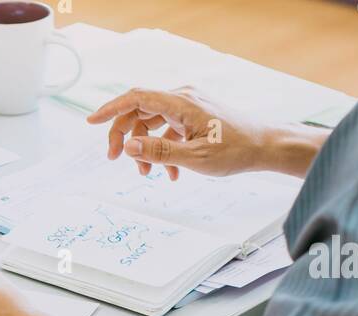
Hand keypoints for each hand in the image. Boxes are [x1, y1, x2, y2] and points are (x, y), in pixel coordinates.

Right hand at [86, 87, 321, 178]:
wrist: (266, 146)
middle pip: (139, 111)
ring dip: (144, 148)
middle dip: (124, 136)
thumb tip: (129, 145)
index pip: (135, 98)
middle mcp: (182, 99)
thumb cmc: (236, 150)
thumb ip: (158, 152)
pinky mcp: (195, 117)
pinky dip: (163, 150)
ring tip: (146, 174)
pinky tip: (170, 173)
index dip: (110, 110)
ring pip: (152, 123)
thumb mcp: (194, 158)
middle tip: (116, 159)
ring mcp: (189, 107)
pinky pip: (168, 130)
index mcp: (180, 103)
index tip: (91, 123)